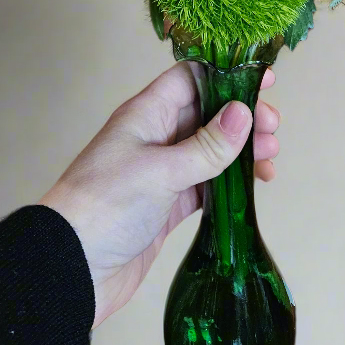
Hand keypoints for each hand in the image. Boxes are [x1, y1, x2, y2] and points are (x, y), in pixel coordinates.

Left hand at [39, 62, 280, 328]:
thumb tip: (243, 111)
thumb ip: (206, 145)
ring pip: (209, 151)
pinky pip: (206, 185)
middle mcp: (153, 138)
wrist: (71, 268)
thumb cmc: (106, 206)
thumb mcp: (161, 171)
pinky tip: (254, 186)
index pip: (190, 79)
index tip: (265, 80)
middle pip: (205, 114)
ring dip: (240, 151)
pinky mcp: (166, 206)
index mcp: (145, 115)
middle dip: (242, 118)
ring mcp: (160, 173)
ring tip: (270, 159)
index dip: (227, 75)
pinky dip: (230, 184)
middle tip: (273, 131)